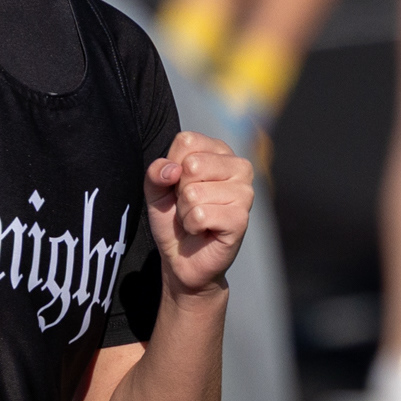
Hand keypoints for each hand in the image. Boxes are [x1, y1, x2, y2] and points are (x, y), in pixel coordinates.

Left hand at [146, 130, 252, 295]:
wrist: (183, 260)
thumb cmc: (174, 220)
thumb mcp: (157, 191)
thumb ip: (156, 173)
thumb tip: (172, 170)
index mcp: (220, 152)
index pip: (187, 141)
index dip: (172, 167)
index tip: (178, 186)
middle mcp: (239, 167)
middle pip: (192, 164)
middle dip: (179, 191)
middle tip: (189, 206)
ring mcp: (244, 192)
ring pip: (194, 192)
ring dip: (185, 212)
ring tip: (195, 220)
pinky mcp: (241, 218)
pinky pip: (200, 215)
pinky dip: (192, 226)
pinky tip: (203, 231)